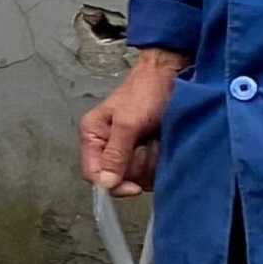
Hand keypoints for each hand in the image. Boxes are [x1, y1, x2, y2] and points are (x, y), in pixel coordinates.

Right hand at [80, 52, 181, 195]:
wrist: (170, 76)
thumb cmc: (146, 93)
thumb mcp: (128, 123)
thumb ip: (116, 153)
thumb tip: (106, 183)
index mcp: (92, 136)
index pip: (93, 174)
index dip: (112, 184)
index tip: (135, 187)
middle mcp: (105, 145)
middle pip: (117, 178)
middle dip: (136, 168)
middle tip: (148, 147)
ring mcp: (125, 149)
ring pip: (135, 175)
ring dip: (150, 163)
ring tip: (157, 141)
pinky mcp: (142, 150)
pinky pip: (148, 169)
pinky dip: (158, 161)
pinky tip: (163, 145)